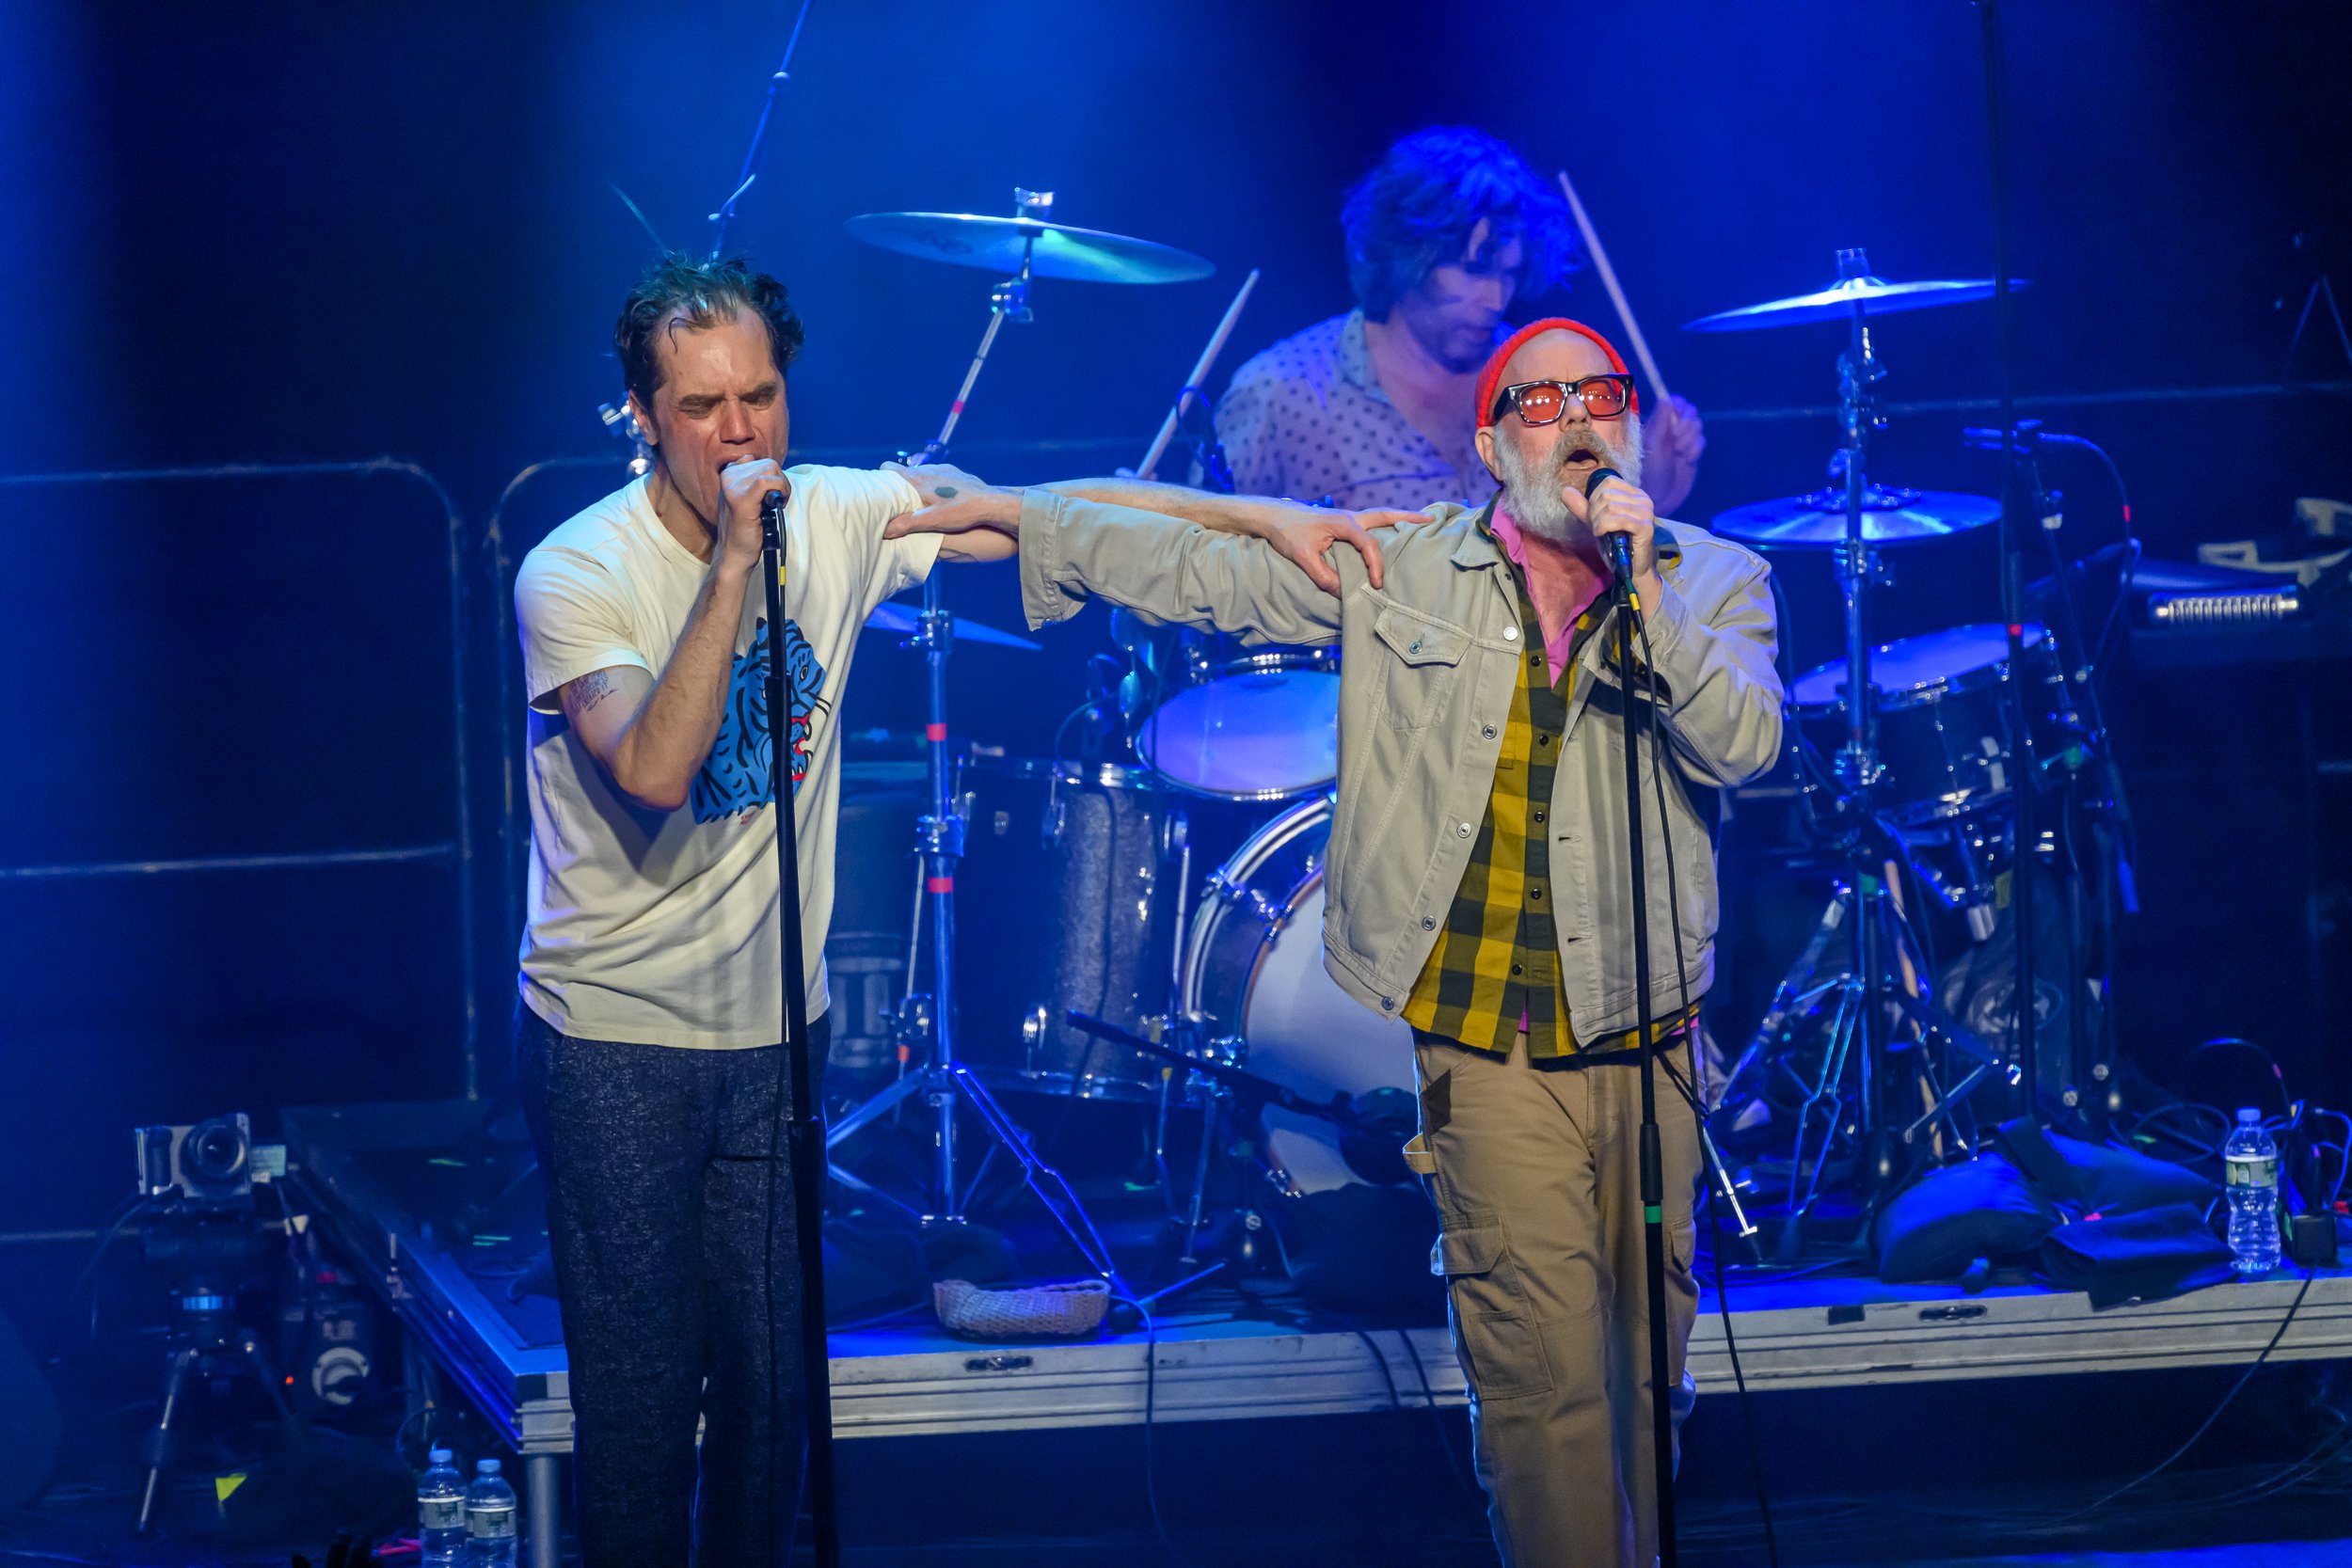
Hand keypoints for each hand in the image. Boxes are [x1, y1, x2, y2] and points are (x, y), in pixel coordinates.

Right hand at [717, 458, 789, 569]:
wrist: (734, 554)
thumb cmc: (744, 529)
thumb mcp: (745, 499)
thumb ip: (752, 481)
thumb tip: (774, 470)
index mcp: (728, 474)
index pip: (759, 461)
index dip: (773, 476)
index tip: (771, 495)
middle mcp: (728, 477)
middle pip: (769, 464)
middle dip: (780, 483)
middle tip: (776, 503)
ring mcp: (733, 487)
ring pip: (771, 469)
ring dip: (782, 487)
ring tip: (774, 505)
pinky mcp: (741, 500)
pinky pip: (767, 481)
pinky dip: (779, 490)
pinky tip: (776, 505)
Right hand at [881, 460, 1020, 538]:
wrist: (991, 503)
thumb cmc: (961, 511)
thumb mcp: (931, 521)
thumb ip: (907, 524)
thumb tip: (885, 530)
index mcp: (917, 479)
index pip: (888, 468)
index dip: (881, 478)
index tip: (880, 492)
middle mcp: (928, 469)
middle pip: (904, 472)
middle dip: (899, 485)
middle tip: (899, 503)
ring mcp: (943, 469)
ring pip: (922, 473)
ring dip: (919, 485)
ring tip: (921, 503)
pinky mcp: (956, 473)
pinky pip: (939, 476)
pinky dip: (935, 485)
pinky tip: (942, 500)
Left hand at [1261, 502, 1410, 594]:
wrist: (1274, 517)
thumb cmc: (1288, 534)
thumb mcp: (1303, 558)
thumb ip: (1323, 576)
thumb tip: (1342, 593)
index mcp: (1344, 523)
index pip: (1369, 545)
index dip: (1375, 566)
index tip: (1376, 585)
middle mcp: (1350, 517)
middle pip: (1385, 516)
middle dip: (1409, 518)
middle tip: (1432, 518)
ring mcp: (1347, 518)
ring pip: (1379, 517)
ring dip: (1399, 519)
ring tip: (1421, 521)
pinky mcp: (1343, 523)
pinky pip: (1370, 523)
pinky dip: (1385, 525)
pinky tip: (1391, 532)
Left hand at [1563, 473, 1660, 599]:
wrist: (1632, 569)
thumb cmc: (1617, 544)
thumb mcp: (1597, 522)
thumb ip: (1582, 507)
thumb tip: (1565, 491)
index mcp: (1635, 494)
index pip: (1609, 482)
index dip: (1595, 497)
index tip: (1595, 515)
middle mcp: (1644, 499)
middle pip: (1607, 494)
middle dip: (1594, 512)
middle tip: (1597, 527)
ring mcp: (1646, 513)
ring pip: (1610, 507)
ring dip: (1598, 521)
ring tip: (1600, 532)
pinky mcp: (1645, 527)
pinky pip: (1618, 520)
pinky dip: (1603, 526)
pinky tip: (1601, 534)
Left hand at [1638, 396, 1705, 515]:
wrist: (1657, 497)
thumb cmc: (1647, 471)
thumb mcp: (1651, 444)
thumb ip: (1660, 421)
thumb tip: (1667, 398)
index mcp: (1658, 425)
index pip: (1673, 403)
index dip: (1680, 404)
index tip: (1680, 411)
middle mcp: (1670, 432)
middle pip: (1689, 413)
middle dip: (1687, 424)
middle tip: (1676, 438)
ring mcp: (1682, 443)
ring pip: (1697, 428)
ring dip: (1690, 438)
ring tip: (1679, 453)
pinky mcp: (1691, 455)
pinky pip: (1701, 443)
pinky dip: (1695, 449)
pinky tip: (1686, 460)